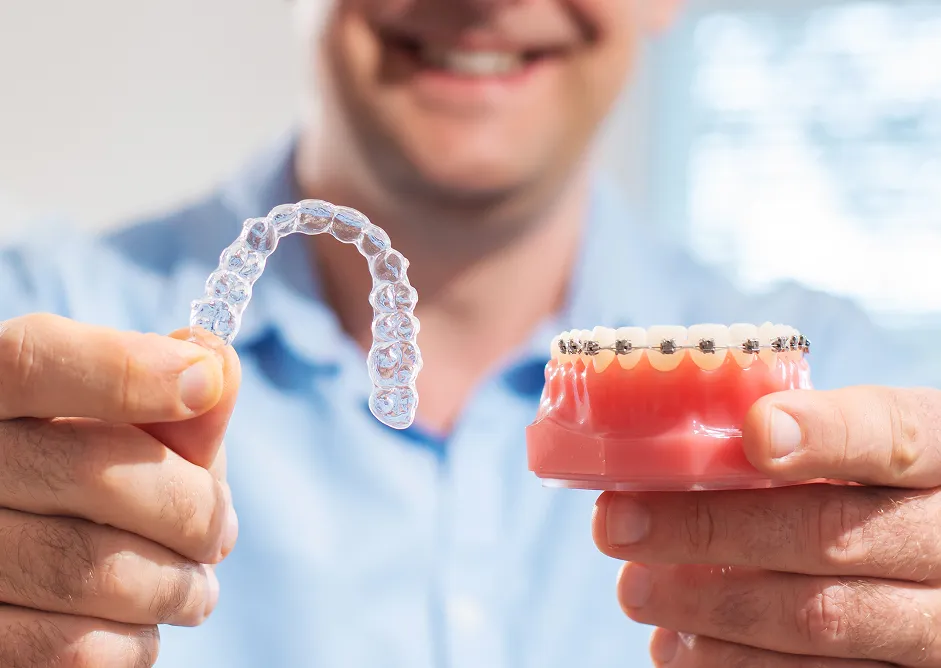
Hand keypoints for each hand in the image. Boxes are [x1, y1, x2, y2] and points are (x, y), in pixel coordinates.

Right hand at [0, 314, 239, 666]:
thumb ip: (165, 400)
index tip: (205, 385)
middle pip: (89, 470)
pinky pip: (70, 647)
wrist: (24, 552)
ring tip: (193, 586)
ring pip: (88, 570)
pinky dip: (132, 642)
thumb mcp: (117, 428)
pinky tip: (139, 625)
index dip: (126, 370)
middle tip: (220, 533)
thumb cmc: (85, 474)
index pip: (32, 361)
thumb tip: (218, 370)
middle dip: (190, 509)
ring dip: (175, 587)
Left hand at [593, 385, 940, 666]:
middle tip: (616, 523)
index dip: (827, 435)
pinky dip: (737, 664)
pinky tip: (680, 646)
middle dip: (711, 529)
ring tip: (634, 589)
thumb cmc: (878, 492)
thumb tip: (679, 447)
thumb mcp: (870, 451)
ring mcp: (939, 623)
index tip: (756, 432)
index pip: (895, 436)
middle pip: (831, 534)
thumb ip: (810, 441)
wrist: (935, 566)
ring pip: (822, 620)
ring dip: (709, 607)